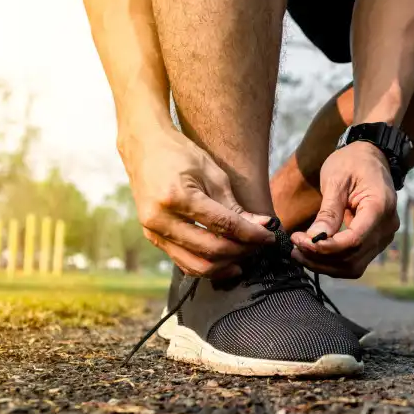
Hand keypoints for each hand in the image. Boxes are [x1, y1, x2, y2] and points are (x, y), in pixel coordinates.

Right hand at [119, 126, 274, 277]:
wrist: (143, 148)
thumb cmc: (181, 154)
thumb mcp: (212, 174)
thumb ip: (234, 206)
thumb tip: (261, 226)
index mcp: (178, 197)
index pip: (224, 226)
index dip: (252, 235)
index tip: (270, 237)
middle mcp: (161, 219)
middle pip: (211, 250)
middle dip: (242, 251)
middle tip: (259, 246)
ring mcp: (153, 231)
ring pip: (196, 265)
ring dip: (225, 265)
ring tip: (244, 256)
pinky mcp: (152, 238)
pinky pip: (183, 262)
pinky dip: (207, 265)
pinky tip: (225, 260)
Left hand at [290, 141, 399, 277]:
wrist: (372, 157)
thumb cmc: (353, 162)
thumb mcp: (336, 180)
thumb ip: (328, 211)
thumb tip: (314, 239)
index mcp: (380, 207)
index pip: (355, 240)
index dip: (327, 247)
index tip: (301, 242)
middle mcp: (387, 227)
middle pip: (353, 257)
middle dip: (320, 257)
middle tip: (295, 245)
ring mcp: (383, 237)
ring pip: (353, 266)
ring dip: (324, 264)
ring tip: (299, 252)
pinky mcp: (374, 242)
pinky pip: (354, 261)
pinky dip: (332, 262)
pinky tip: (313, 252)